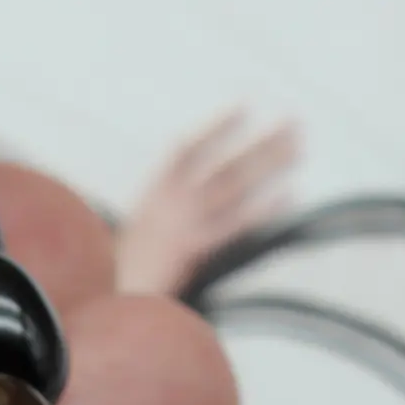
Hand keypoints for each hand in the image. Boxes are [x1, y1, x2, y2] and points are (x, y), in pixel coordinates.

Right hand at [117, 110, 300, 296]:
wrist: (107, 297)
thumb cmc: (116, 273)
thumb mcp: (137, 235)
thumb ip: (162, 216)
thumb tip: (189, 202)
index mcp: (153, 196)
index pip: (186, 150)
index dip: (215, 127)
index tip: (243, 107)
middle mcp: (168, 203)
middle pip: (222, 165)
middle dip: (259, 143)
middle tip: (292, 123)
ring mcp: (180, 223)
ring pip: (231, 185)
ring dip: (265, 164)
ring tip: (296, 147)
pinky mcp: (190, 247)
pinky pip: (232, 223)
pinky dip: (261, 208)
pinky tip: (287, 195)